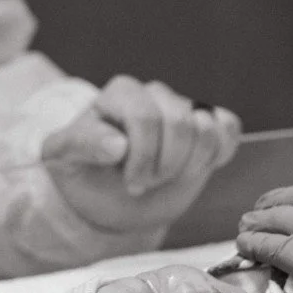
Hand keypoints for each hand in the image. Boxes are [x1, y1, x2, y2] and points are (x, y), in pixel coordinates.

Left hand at [41, 77, 240, 235]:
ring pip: (206, 128)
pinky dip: (219, 152)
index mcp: (119, 94)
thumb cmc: (84, 172)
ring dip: (189, 166)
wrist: (109, 197)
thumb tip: (118, 144)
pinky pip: (228, 128)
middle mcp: (153, 95)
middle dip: (165, 166)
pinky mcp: (206, 127)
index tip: (129, 183)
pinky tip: (196, 167)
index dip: (142, 158)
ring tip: (166, 177)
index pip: (145, 117)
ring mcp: (182, 109)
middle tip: (145, 183)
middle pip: (181, 124)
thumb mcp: (63, 159)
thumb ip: (83, 144)